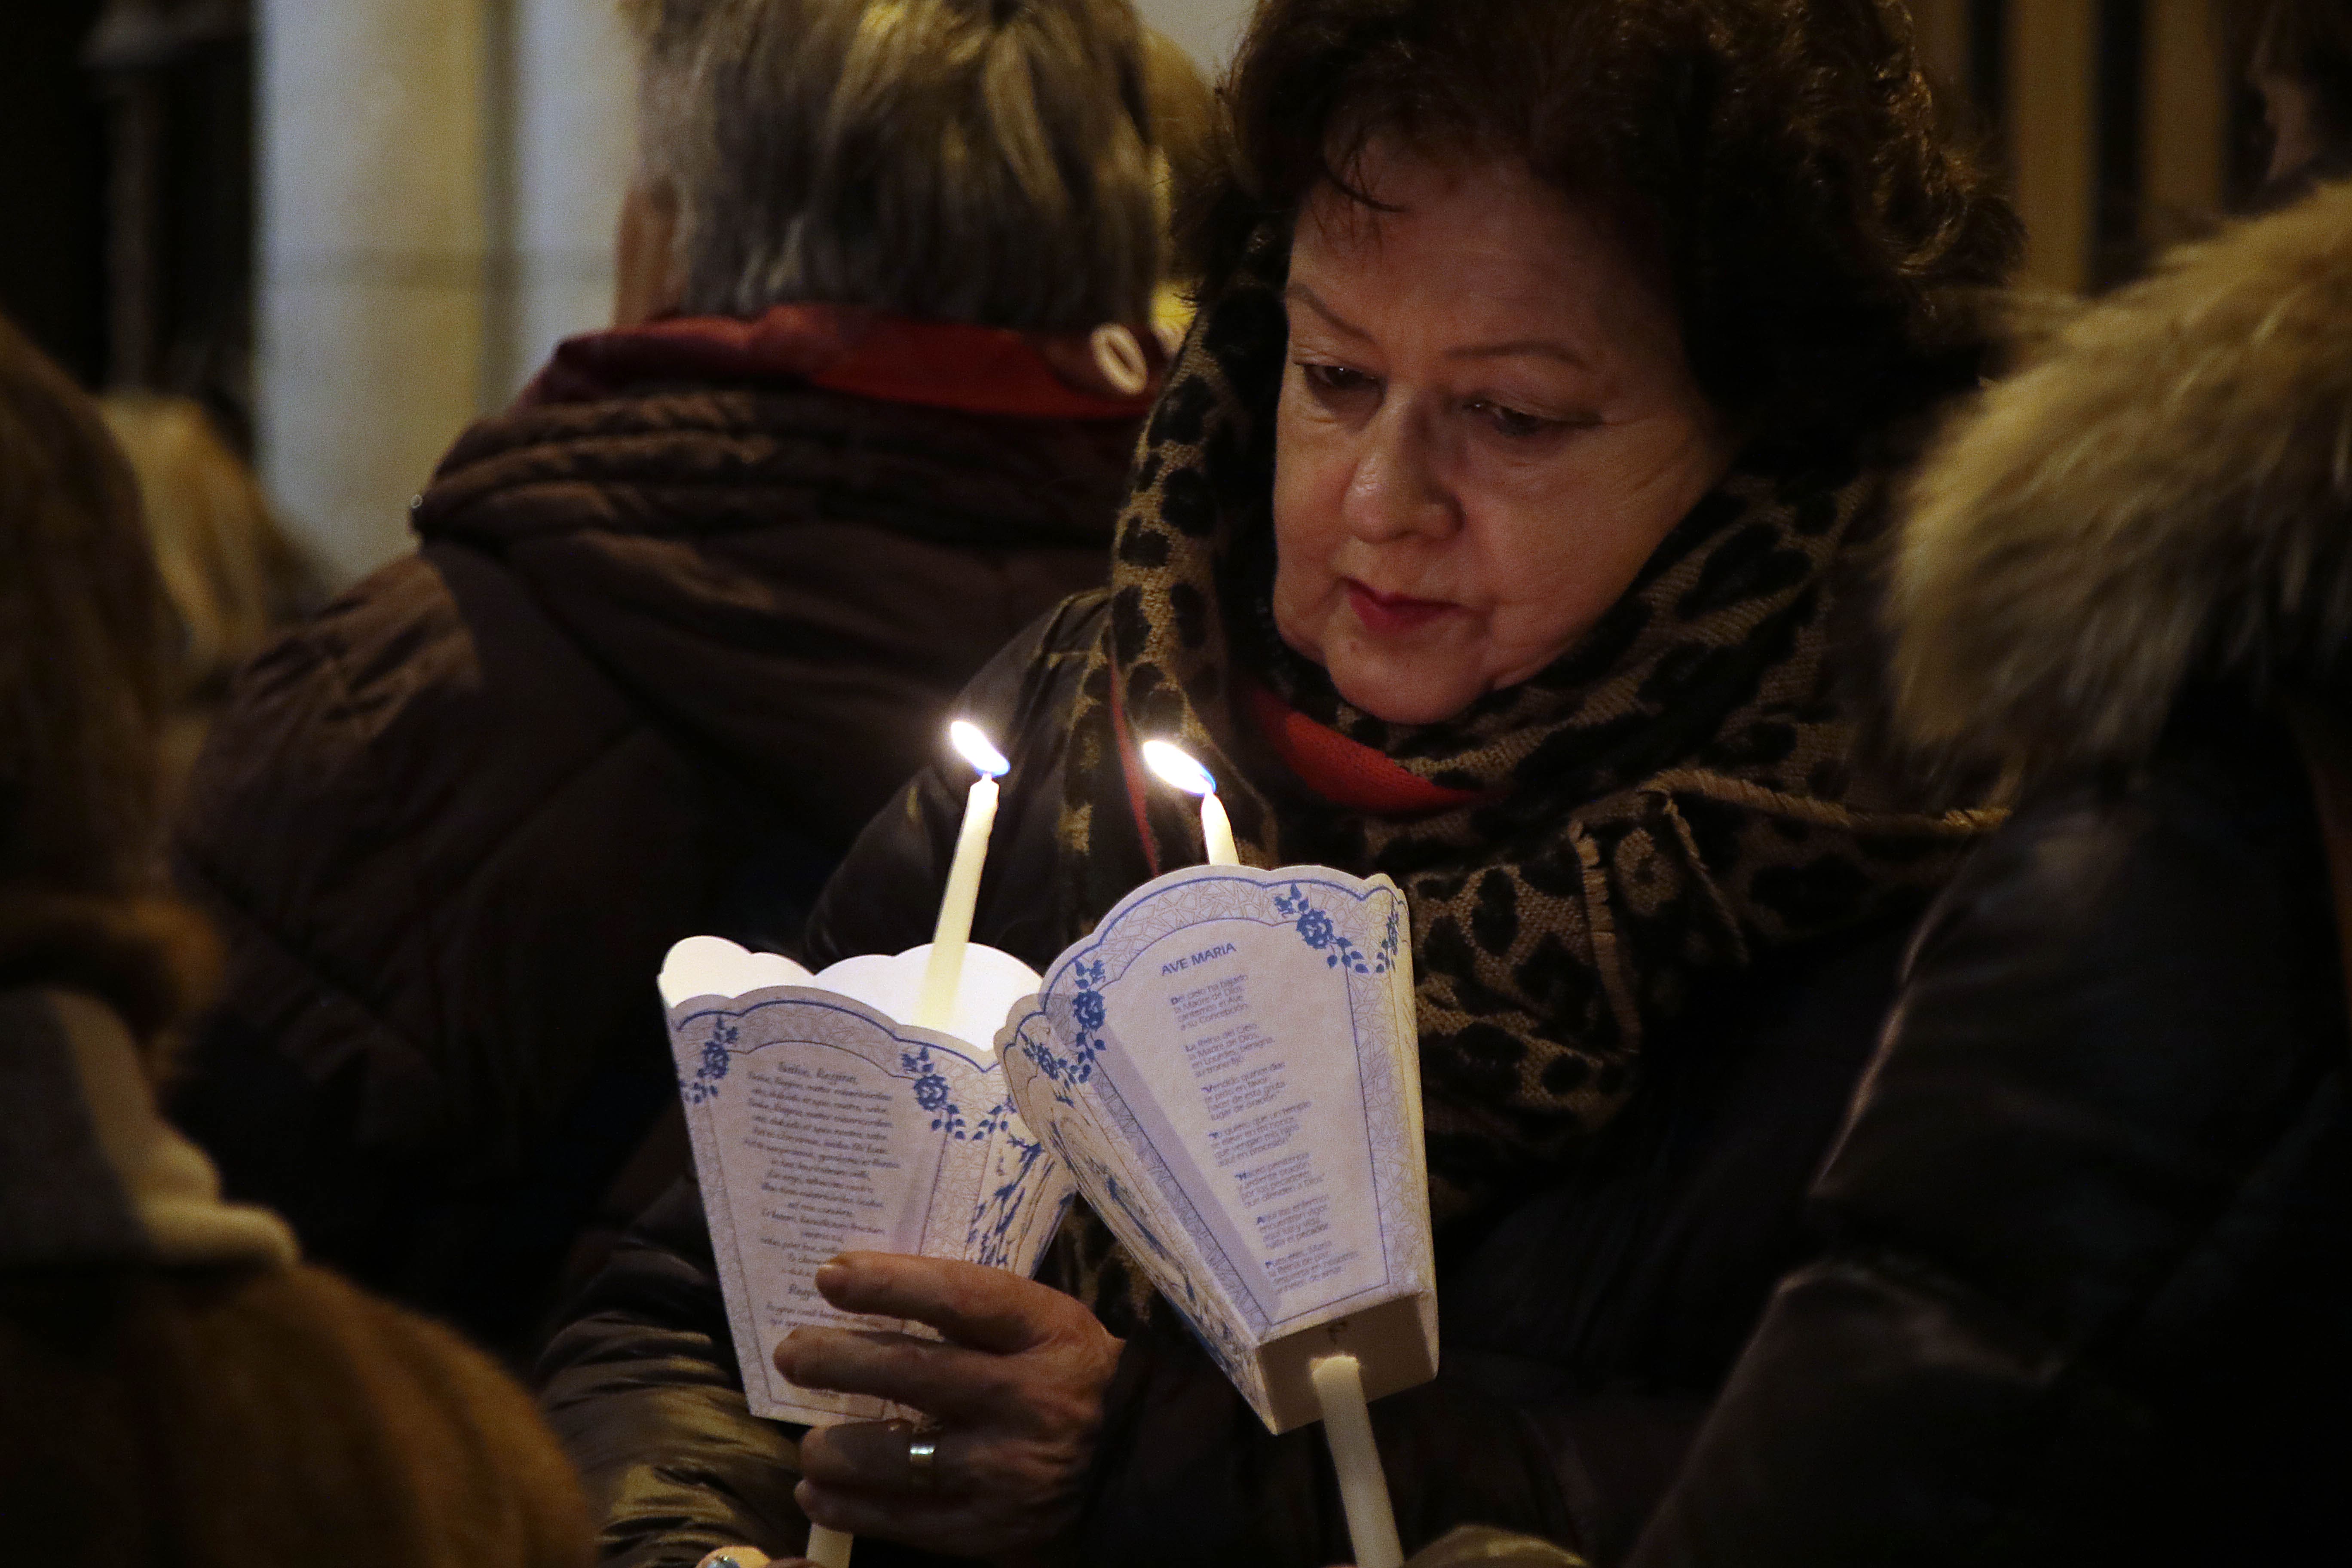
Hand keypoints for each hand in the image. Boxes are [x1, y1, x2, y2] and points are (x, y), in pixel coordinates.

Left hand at [773, 1252, 1123, 1559]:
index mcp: (1043, 1333)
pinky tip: (817, 1494)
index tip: (829, 1276)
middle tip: (792, 1354)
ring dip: (835, 1448)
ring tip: (806, 1444)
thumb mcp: (1046, 1323)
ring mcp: (1006, 1468)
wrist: (1140, 1459)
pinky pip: (906, 1520)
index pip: (958, 1297)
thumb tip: (872, 1292)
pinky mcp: (992, 1529)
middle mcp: (1024, 1397)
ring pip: (898, 1454)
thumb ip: (975, 1312)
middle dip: (838, 1361)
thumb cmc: (1075, 1373)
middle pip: (913, 1372)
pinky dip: (852, 1507)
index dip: (889, 1283)